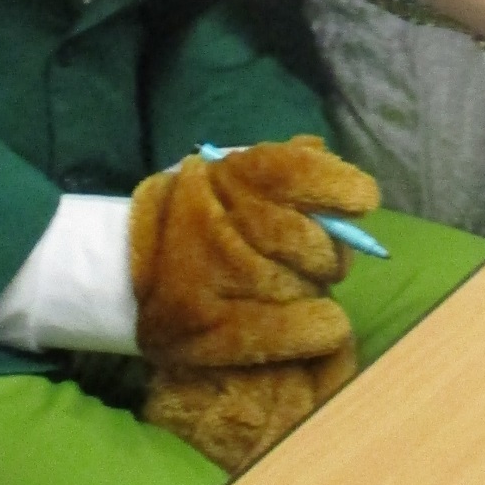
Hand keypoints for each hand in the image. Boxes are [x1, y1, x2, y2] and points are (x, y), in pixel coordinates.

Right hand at [130, 136, 378, 368]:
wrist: (122, 274)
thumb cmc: (191, 220)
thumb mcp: (225, 175)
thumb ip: (276, 164)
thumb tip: (323, 154)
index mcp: (225, 177)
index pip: (293, 172)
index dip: (337, 185)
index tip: (362, 199)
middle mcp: (219, 223)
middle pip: (310, 238)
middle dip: (329, 249)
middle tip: (322, 256)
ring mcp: (214, 280)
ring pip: (305, 284)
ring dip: (320, 287)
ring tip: (305, 286)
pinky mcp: (210, 331)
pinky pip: (286, 330)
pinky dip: (317, 328)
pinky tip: (328, 325)